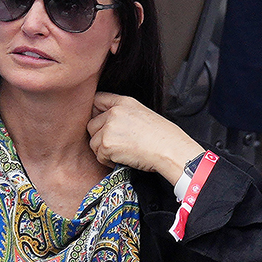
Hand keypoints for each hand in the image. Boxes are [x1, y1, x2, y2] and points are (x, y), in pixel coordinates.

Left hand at [88, 93, 202, 184]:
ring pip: (93, 142)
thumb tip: (103, 121)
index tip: (101, 124)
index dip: (95, 113)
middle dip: (100, 137)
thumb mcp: (142, 114)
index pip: (97, 99)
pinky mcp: (107, 144)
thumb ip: (122, 113)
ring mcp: (109, 128)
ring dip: (103, 150)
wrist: (170, 150)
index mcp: (124, 102)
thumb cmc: (162, 137)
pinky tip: (122, 159)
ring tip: (122, 153)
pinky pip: (99, 155)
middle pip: (91, 124)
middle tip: (116, 145)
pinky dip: (108, 161)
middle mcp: (114, 112)